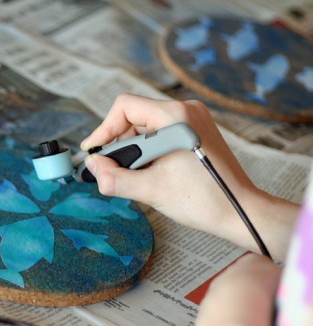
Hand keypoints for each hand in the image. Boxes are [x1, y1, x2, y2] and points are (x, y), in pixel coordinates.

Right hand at [81, 93, 297, 259]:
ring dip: (133, 150)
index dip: (104, 129)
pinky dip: (148, 151)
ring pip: (146, 127)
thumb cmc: (203, 200)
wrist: (240, 212)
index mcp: (176, 117)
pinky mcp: (196, 131)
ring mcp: (193, 120)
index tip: (93, 153)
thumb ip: (113, 177)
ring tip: (135, 176)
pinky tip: (150, 172)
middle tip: (113, 171)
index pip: (125, 107)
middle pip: (134, 117)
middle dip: (119, 145)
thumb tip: (92, 166)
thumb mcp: (150, 191)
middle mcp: (186, 111)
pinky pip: (160, 133)